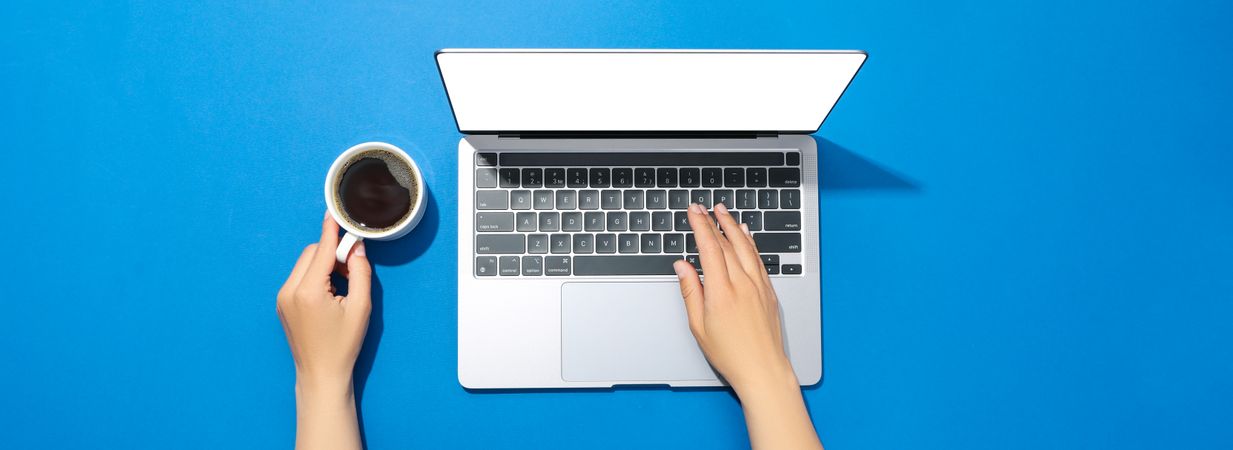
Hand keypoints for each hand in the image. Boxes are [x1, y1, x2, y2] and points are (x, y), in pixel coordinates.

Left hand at [276, 212, 369, 449]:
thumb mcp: (361, 307)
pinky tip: (330, 293)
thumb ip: (361, 273)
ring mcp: (283, 297)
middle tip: (354, 270)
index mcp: (309, 291)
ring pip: (305, 263)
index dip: (331, 230)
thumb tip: (356, 248)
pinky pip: (300, 277)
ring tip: (343, 286)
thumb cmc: (343, 344)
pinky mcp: (282, 303)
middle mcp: (290, 290)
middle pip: (312, 253)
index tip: (334, 212)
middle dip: (333, 253)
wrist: (321, 373)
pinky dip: (316, 276)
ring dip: (325, 264)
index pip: (322, 249)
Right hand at [673, 202, 793, 392]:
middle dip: (713, 221)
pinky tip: (745, 233)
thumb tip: (682, 266)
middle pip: (727, 243)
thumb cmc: (730, 354)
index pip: (710, 249)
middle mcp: (742, 285)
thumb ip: (690, 292)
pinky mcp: (769, 291)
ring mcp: (758, 286)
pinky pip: (758, 259)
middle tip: (703, 207)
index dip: (700, 226)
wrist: (763, 369)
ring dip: (732, 226)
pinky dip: (750, 242)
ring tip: (723, 211)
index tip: (693, 212)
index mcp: (721, 293)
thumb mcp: (699, 326)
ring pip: (745, 247)